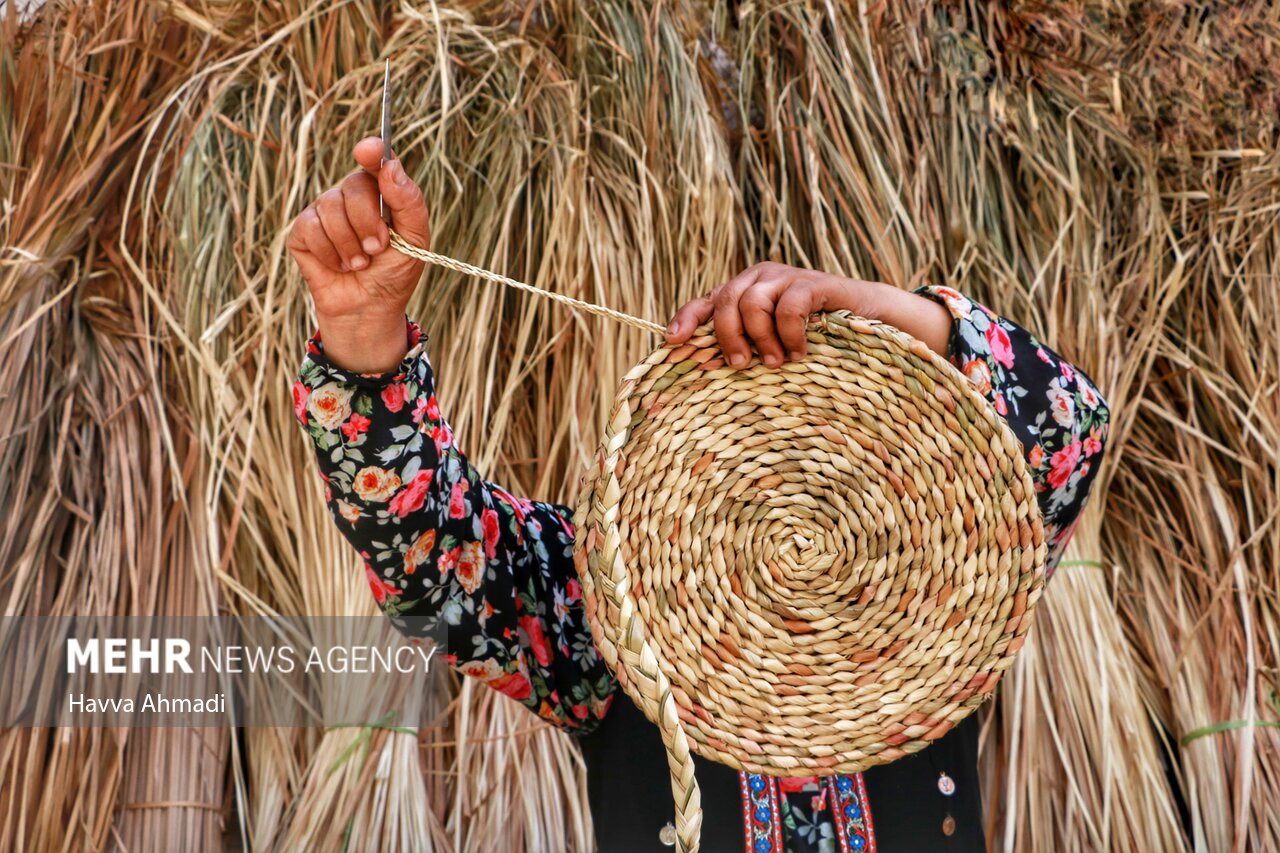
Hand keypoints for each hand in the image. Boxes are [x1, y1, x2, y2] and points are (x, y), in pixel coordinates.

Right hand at [287, 136, 431, 372]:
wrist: (370, 309)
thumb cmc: (395, 273)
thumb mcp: (416, 239)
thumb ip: (409, 202)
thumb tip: (390, 166)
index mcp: (380, 192)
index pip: (375, 159)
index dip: (372, 151)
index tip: (369, 150)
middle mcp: (350, 196)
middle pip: (353, 186)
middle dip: (368, 222)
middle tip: (377, 249)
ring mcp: (324, 211)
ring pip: (330, 207)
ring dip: (350, 244)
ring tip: (360, 264)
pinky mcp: (302, 232)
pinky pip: (311, 228)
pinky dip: (329, 253)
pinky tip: (338, 266)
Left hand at [664, 262, 952, 365]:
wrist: (872, 319)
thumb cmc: (820, 340)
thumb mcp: (777, 346)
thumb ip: (750, 349)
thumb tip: (714, 376)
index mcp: (747, 291)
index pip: (706, 300)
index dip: (686, 319)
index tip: (672, 343)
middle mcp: (761, 278)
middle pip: (725, 302)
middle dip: (728, 338)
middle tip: (743, 366)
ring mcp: (788, 276)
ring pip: (752, 303)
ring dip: (761, 339)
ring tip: (777, 362)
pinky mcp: (814, 282)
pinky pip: (787, 306)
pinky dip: (789, 334)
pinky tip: (800, 352)